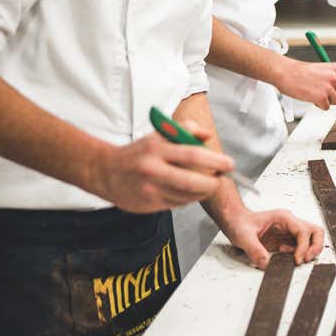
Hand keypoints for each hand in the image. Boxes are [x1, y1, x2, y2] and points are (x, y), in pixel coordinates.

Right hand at [91, 121, 234, 212]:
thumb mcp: (158, 135)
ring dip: (202, 192)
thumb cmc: (138, 152)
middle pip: (192, 182)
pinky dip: (188, 198)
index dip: (215, 161)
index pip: (192, 155)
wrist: (106, 172)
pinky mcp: (148, 205)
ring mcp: (149, 190)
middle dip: (213, 183)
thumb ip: (185, 129)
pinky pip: (177, 204)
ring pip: (187, 196)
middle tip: (221, 179)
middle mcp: (152, 170)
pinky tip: (188, 191)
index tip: (229, 164)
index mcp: (156, 150)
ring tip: (206, 184)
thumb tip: (207, 135)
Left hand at [218, 207, 324, 268]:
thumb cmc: (240, 223)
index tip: (297, 259)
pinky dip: (299, 256)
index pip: (303, 231)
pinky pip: (300, 248)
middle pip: (315, 231)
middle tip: (307, 259)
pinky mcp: (285, 241)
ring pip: (311, 239)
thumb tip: (266, 264)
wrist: (234, 222)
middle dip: (315, 246)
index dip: (303, 246)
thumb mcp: (243, 236)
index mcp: (283, 218)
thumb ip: (254, 250)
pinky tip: (287, 260)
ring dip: (310, 251)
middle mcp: (290, 224)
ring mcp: (289, 232)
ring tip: (300, 261)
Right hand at [276, 60, 335, 108]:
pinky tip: (311, 98)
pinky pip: (326, 107)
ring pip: (335, 102)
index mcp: (334, 69)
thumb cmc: (298, 71)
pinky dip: (319, 105)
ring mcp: (328, 88)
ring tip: (313, 94)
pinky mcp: (322, 97)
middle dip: (333, 96)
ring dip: (325, 101)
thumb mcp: (320, 70)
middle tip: (320, 94)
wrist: (286, 72)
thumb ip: (330, 78)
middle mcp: (334, 78)